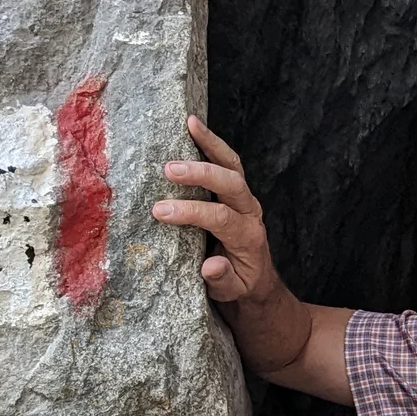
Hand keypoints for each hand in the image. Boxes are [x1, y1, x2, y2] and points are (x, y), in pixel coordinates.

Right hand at [151, 116, 281, 305]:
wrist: (256, 279)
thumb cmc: (239, 284)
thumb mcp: (231, 291)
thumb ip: (222, 279)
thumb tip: (211, 265)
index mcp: (248, 237)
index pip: (221, 218)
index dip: (191, 212)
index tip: (160, 211)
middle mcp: (250, 212)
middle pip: (232, 184)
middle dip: (201, 174)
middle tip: (169, 170)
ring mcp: (245, 198)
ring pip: (233, 164)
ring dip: (211, 144)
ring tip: (189, 124)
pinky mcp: (237, 190)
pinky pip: (227, 162)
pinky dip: (212, 143)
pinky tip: (193, 126)